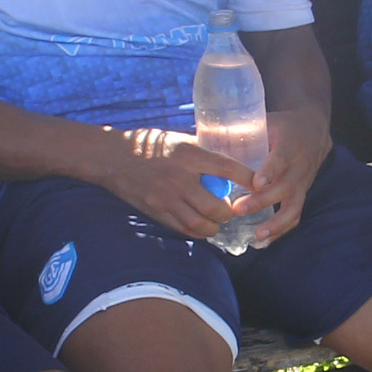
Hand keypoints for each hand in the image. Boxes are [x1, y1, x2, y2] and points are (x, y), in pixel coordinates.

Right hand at [98, 129, 261, 241]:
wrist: (112, 157)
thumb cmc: (149, 145)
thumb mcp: (179, 140)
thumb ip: (203, 152)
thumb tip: (230, 159)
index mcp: (189, 155)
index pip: (227, 168)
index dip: (248, 179)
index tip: (259, 184)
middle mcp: (179, 178)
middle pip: (216, 206)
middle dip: (228, 213)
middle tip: (232, 209)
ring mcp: (166, 198)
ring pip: (200, 224)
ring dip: (214, 226)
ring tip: (216, 220)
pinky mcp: (156, 212)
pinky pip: (183, 229)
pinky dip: (197, 231)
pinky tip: (201, 225)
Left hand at [230, 109, 330, 245]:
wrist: (313, 133)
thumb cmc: (282, 128)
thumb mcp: (268, 122)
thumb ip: (244, 132)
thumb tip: (207, 137)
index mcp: (288, 146)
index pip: (280, 160)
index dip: (270, 171)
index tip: (256, 182)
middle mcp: (298, 168)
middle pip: (283, 189)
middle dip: (261, 201)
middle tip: (237, 210)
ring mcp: (301, 185)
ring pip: (293, 208)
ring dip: (275, 225)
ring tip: (256, 236)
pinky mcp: (301, 196)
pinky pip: (294, 217)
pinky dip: (280, 232)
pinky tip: (263, 242)